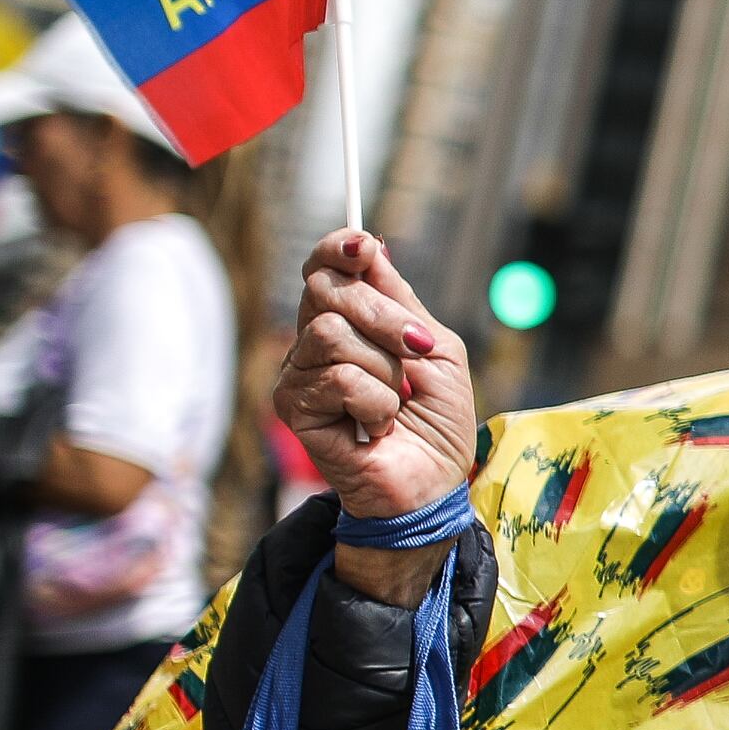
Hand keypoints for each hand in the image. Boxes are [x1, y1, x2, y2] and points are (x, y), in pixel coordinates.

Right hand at [280, 230, 477, 595]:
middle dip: (383, 316)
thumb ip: (401, 301)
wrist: (431, 483)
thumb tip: (369, 246)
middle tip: (415, 349)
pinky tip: (378, 426)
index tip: (362, 246)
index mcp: (350, 321)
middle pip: (325, 289)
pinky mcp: (292, 407)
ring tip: (395, 400)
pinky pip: (336, 377)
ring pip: (329, 332)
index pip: (325, 267)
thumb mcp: (437, 349)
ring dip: (383, 369)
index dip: (337, 248)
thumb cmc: (437, 421)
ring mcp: (299, 373)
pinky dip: (375, 402)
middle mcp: (315, 341)